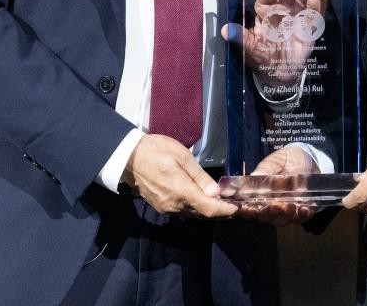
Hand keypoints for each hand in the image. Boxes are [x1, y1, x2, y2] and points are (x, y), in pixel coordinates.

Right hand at [121, 134, 237, 218]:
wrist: (128, 157)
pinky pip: (183, 211)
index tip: (238, 207)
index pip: (209, 209)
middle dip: (220, 210)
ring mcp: (166, 207)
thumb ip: (200, 176)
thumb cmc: (156, 151)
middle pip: (202, 214)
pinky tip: (202, 198)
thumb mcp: (182, 156)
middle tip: (234, 203)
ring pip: (193, 214)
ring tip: (222, 200)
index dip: (226, 211)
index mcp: (181, 192)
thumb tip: (216, 192)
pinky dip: (195, 207)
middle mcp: (174, 205)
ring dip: (208, 209)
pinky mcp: (161, 206)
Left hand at [227, 0, 320, 88]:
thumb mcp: (249, 48)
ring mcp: (295, 17)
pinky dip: (314, 5)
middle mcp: (281, 10)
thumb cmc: (262, 56)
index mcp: (265, 12)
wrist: (279, 73)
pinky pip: (313, 14)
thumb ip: (240, 37)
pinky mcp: (308, 27)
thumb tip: (225, 30)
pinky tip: (313, 0)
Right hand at [238, 146, 319, 225]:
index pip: (250, 208)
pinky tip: (304, 209)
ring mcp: (286, 209)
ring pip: (282, 220)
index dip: (248, 212)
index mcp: (260, 194)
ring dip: (286, 216)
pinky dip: (302, 216)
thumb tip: (244, 185)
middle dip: (269, 214)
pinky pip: (301, 218)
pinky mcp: (301, 210)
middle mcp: (271, 205)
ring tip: (291, 206)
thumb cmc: (285, 160)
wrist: (306, 157)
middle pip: (266, 217)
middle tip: (274, 206)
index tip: (250, 209)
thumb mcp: (273, 163)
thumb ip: (262, 174)